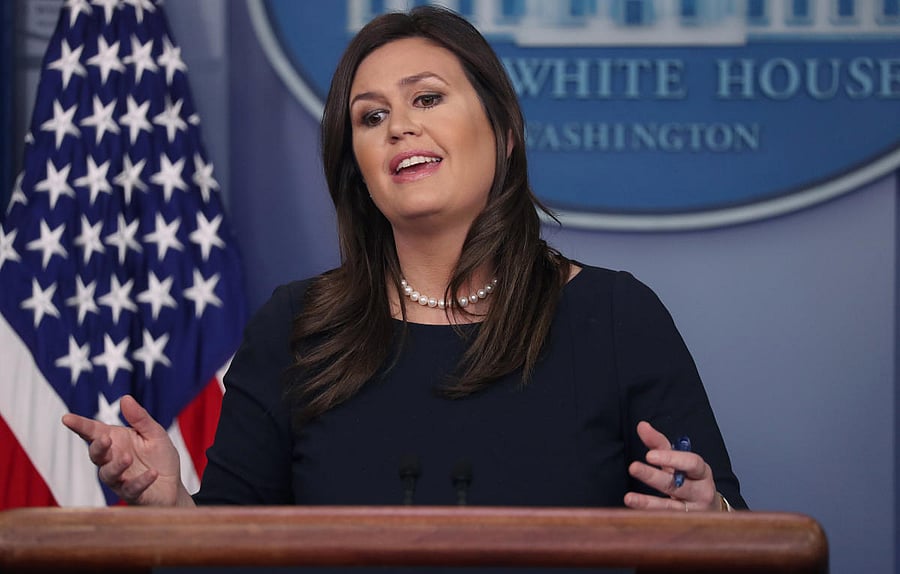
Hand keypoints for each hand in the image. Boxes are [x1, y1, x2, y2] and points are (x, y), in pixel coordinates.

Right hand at [61, 395, 194, 506]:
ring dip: (116, 466)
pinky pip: (132, 489)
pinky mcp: (133, 494)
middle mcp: (112, 460)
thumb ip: (140, 418)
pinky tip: (152, 473)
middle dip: (98, 447)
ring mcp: (120, 479)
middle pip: (96, 454)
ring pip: (108, 474)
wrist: (173, 487)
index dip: (79, 425)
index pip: (93, 432)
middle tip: (105, 439)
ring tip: (128, 458)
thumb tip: (125, 398)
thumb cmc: (160, 458)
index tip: (66, 418)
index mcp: (116, 441)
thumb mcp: (154, 433)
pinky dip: (141, 481)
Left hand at [624, 420, 718, 511]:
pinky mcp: (684, 525)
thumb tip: (641, 425)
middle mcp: (701, 492)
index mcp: (701, 472)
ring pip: (670, 506)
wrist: (710, 509)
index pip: (691, 463)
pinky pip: (665, 520)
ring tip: (629, 498)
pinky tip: (635, 509)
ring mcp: (693, 511)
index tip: (649, 455)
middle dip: (654, 476)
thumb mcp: (678, 461)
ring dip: (648, 502)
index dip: (671, 458)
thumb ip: (659, 443)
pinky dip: (649, 515)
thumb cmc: (690, 479)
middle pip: (677, 484)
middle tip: (633, 467)